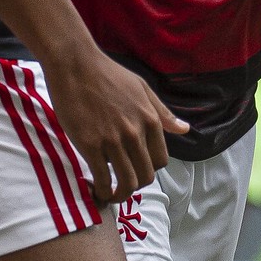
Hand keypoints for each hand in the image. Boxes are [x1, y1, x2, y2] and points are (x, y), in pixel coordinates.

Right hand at [45, 46, 189, 202]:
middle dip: (136, 185)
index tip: (137, 171)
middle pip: (146, 175)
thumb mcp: (143, 89)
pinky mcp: (90, 144)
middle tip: (123, 186)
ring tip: (111, 195)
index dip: (150, 170)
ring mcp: (113, 140)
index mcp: (150, 120)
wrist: (76, 66)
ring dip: (120, 194)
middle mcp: (136, 133)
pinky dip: (102, 190)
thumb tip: (185, 129)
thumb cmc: (109, 75)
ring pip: (127, 181)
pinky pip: (102, 177)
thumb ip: (163, 113)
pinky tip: (96, 190)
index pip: (161, 160)